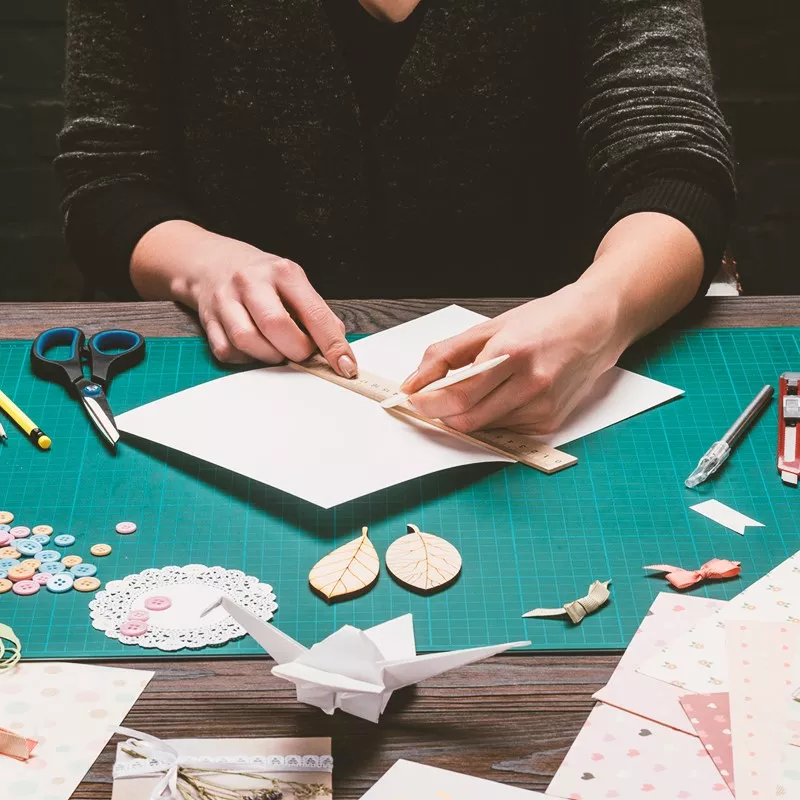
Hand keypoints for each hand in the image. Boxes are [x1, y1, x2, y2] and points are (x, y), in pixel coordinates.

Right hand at [132, 222, 356, 373]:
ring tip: (278, 350)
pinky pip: (228, 351)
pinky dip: (246, 358)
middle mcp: (252, 282)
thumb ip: (315, 312)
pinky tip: (255, 348)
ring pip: (247, 341)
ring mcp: (226, 300)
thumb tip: (337, 345)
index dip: (332, 344)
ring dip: (269, 356)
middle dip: (296, 350)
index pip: (313, 313)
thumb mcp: (293, 281)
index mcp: (282, 272)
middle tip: (302, 353)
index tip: (345, 365)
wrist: (210, 262)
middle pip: (277, 326)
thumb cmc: (261, 276)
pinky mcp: (208, 320)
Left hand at [400, 285, 626, 434]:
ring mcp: (543, 406)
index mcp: (513, 353)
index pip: (459, 394)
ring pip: (484, 427)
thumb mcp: (491, 327)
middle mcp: (531, 383)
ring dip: (469, 414)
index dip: (429, 402)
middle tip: (434, 399)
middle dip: (443, 413)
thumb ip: (446, 355)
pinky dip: (494, 416)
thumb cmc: (545, 321)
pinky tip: (506, 394)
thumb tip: (413, 383)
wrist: (598, 324)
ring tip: (481, 387)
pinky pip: (506, 429)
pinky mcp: (551, 421)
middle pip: (468, 419)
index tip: (413, 399)